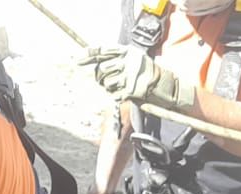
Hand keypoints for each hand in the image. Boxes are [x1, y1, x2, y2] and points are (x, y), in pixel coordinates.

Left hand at [81, 46, 196, 109]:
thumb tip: (95, 64)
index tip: (78, 60)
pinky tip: (124, 93)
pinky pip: (113, 95)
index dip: (90, 55)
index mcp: (129, 52)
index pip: (104, 50)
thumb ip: (116, 58)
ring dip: (109, 87)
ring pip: (106, 83)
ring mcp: (130, 76)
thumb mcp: (133, 59)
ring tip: (120, 86)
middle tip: (106, 80)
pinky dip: (116, 96)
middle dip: (100, 77)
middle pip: (102, 70)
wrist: (163, 85)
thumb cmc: (144, 72)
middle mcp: (129, 62)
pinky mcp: (131, 90)